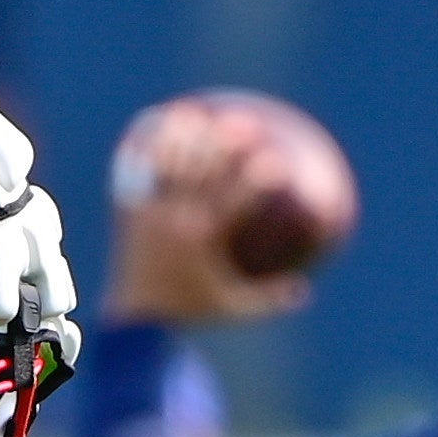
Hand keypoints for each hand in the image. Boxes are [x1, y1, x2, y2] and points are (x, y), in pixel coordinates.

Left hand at [106, 97, 313, 324]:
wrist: (135, 323)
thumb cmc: (190, 313)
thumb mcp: (235, 310)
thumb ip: (271, 299)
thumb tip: (305, 290)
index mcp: (204, 241)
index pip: (236, 202)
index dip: (258, 181)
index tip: (279, 163)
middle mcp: (176, 221)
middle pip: (203, 173)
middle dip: (225, 145)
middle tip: (247, 123)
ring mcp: (151, 214)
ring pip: (169, 166)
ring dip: (185, 138)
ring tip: (197, 114)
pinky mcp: (132, 212)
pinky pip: (140, 174)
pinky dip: (150, 150)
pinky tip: (156, 131)